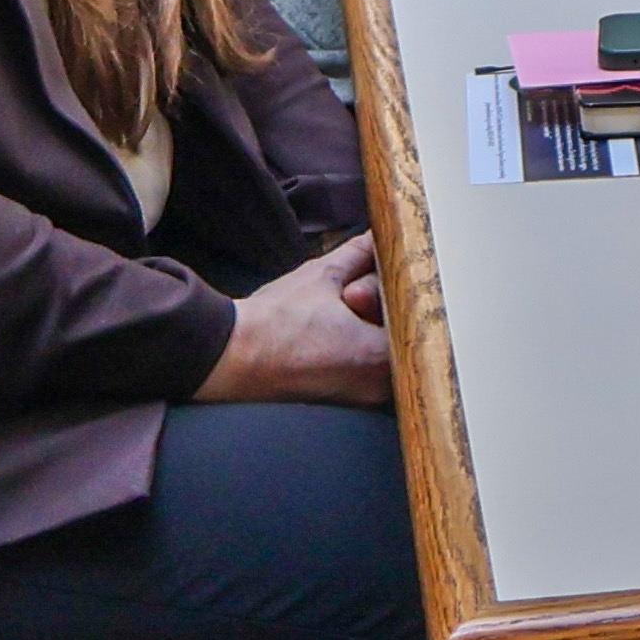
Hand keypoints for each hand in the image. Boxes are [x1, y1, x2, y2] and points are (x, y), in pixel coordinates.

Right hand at [197, 237, 389, 405]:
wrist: (228, 357)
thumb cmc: (273, 321)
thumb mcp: (323, 275)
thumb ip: (361, 253)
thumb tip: (379, 236)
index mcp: (381, 356)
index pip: (411, 315)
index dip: (388, 292)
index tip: (364, 284)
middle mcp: (377, 387)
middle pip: (399, 334)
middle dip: (377, 309)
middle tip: (344, 297)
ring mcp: (359, 400)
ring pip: (381, 351)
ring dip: (365, 327)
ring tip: (332, 314)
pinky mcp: (341, 404)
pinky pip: (363, 369)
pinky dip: (352, 347)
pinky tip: (326, 332)